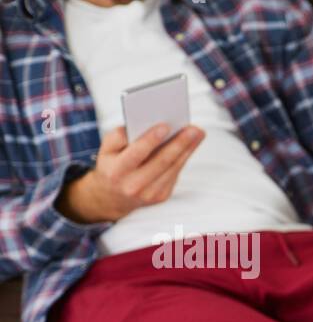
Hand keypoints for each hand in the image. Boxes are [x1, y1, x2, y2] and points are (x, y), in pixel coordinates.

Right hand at [56, 124, 204, 224]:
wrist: (112, 196)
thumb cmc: (111, 164)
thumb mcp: (106, 149)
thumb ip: (119, 135)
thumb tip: (144, 124)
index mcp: (116, 172)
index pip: (136, 153)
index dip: (151, 139)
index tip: (165, 125)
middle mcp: (133, 185)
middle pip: (162, 162)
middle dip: (179, 143)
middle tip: (193, 129)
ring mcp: (149, 194)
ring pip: (173, 168)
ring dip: (188, 149)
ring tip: (198, 133)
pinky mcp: (161, 196)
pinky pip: (175, 173)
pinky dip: (184, 157)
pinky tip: (191, 144)